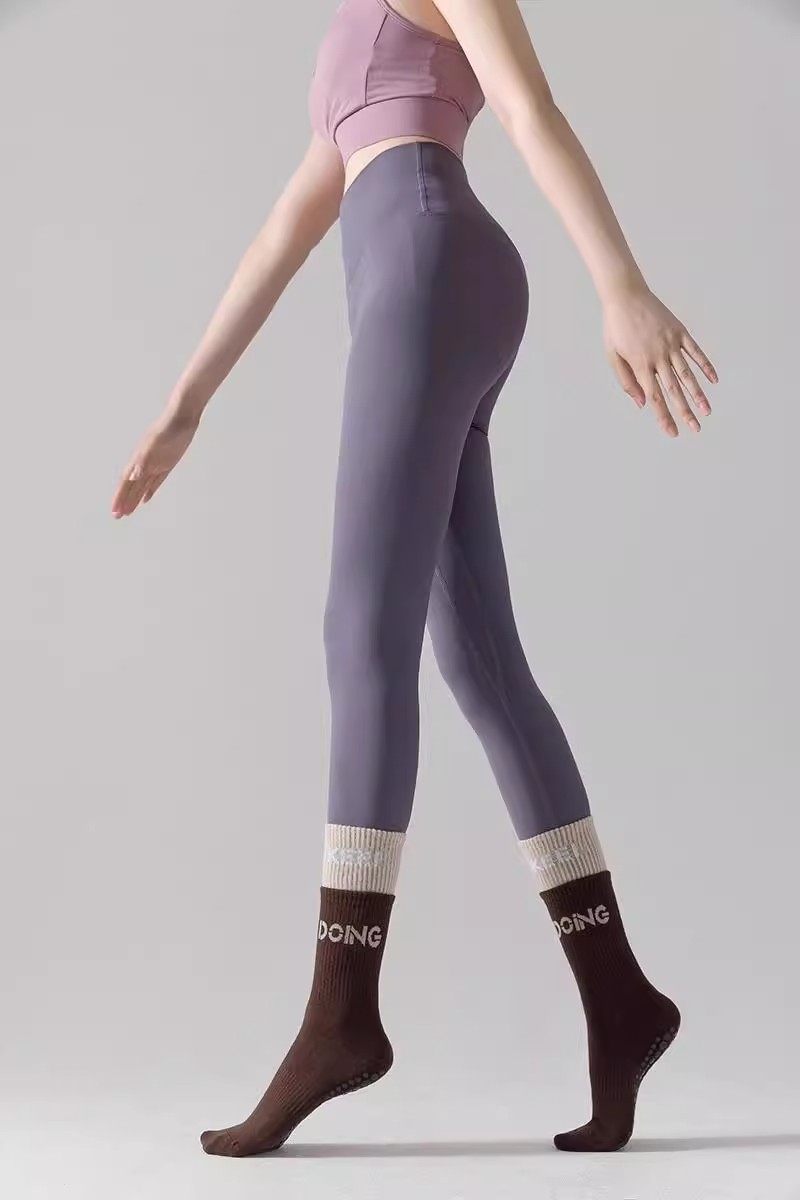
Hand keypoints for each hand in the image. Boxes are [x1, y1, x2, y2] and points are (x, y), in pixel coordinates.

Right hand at [111, 405, 200, 517]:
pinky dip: (149, 491)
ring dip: (134, 499)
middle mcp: (145, 463)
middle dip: (124, 501)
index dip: (119, 496)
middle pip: (131, 487)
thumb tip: (131, 477)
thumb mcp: (155, 445)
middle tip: (117, 517)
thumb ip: (142, 461)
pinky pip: (156, 482)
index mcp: (139, 459)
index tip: (114, 510)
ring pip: (142, 486)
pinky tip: (145, 500)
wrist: (182, 417)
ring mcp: (156, 464)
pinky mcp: (167, 464)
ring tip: (128, 513)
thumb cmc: (168, 429)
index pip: (126, 482)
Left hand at [603, 286, 717, 436]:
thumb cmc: (616, 327)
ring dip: (698, 394)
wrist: (626, 295)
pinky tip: (714, 380)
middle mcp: (658, 356)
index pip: (654, 397)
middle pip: (674, 390)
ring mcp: (671, 343)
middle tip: (695, 429)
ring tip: (707, 411)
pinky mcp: (680, 332)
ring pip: (687, 374)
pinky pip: (695, 352)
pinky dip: (706, 366)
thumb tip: (642, 404)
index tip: (673, 432)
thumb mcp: (612, 355)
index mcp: (640, 364)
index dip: (664, 417)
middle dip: (684, 412)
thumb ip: (626, 380)